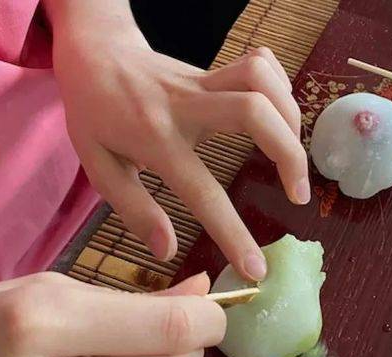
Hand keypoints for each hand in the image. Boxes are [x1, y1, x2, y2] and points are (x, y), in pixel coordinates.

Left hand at [46, 0, 307, 280]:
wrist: (93, 53)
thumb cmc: (94, 115)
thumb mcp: (99, 168)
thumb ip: (134, 209)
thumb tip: (167, 250)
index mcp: (155, 141)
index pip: (203, 192)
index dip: (234, 235)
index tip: (256, 269)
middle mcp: (185, 106)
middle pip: (254, 113)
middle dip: (290, 154)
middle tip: (298, 194)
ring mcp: (202, 81)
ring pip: (261, 80)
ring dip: (290, 116)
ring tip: (292, 152)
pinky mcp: (213, 69)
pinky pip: (260, 63)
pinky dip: (280, 86)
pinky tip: (278, 113)